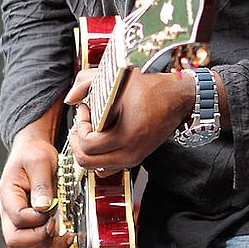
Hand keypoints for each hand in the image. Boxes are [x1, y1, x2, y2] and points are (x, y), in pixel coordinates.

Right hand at [0, 109, 72, 247]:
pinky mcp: (30, 224)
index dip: (37, 219)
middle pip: (14, 240)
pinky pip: (34, 245)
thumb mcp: (40, 161)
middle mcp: (9, 211)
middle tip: (55, 225)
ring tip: (62, 233)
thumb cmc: (33, 153)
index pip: (18, 218)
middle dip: (38, 238)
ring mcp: (18, 220)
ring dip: (44, 245)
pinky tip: (64, 235)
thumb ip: (41, 184)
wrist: (33, 150)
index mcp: (8, 194)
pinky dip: (49, 245)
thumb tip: (43, 208)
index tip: (52, 210)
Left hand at [66, 67, 195, 170]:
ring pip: (96, 168)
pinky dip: (99, 157)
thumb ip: (85, 83)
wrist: (178, 98)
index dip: (80, 126)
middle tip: (81, 124)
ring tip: (90, 130)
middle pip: (87, 163)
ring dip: (87, 151)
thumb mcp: (115, 79)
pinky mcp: (136, 158)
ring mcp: (133, 158)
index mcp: (125, 135)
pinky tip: (102, 138)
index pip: (87, 145)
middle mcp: (129, 152)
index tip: (85, 109)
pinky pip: (108, 168)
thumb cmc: (151, 88)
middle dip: (78, 142)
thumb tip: (70, 98)